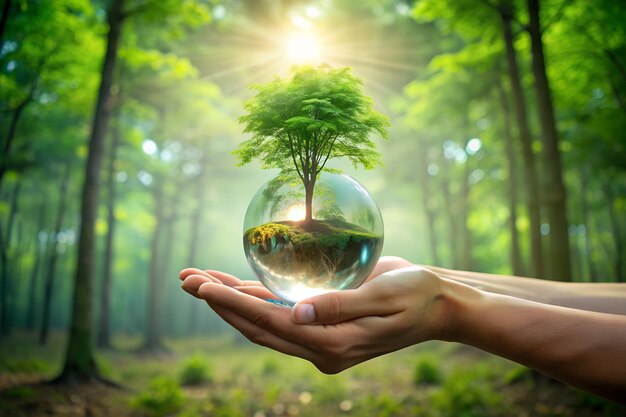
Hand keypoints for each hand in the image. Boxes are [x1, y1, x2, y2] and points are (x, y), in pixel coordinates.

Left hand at [179, 257, 453, 373]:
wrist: (436, 304)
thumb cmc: (416, 295)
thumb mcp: (384, 298)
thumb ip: (341, 306)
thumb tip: (297, 313)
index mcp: (333, 346)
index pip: (271, 324)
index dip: (234, 305)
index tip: (203, 288)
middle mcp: (320, 346)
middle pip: (256, 325)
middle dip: (220, 303)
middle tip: (186, 279)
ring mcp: (318, 336)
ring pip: (262, 319)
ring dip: (229, 300)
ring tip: (196, 279)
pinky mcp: (321, 321)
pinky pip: (279, 311)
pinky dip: (253, 297)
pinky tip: (232, 284)